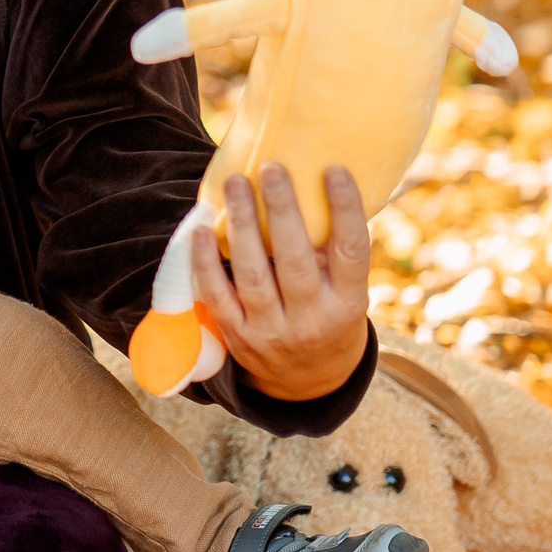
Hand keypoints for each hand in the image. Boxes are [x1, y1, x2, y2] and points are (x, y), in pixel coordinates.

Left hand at [191, 164, 369, 401]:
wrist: (308, 384)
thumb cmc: (329, 317)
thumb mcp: (347, 294)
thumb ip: (335, 254)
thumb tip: (320, 184)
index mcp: (348, 303)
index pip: (352, 252)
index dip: (345, 210)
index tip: (334, 170)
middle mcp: (312, 320)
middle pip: (295, 261)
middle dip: (282, 212)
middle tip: (270, 168)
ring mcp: (272, 331)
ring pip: (253, 275)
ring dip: (242, 226)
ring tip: (235, 185)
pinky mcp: (238, 336)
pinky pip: (217, 295)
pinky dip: (205, 262)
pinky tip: (199, 229)